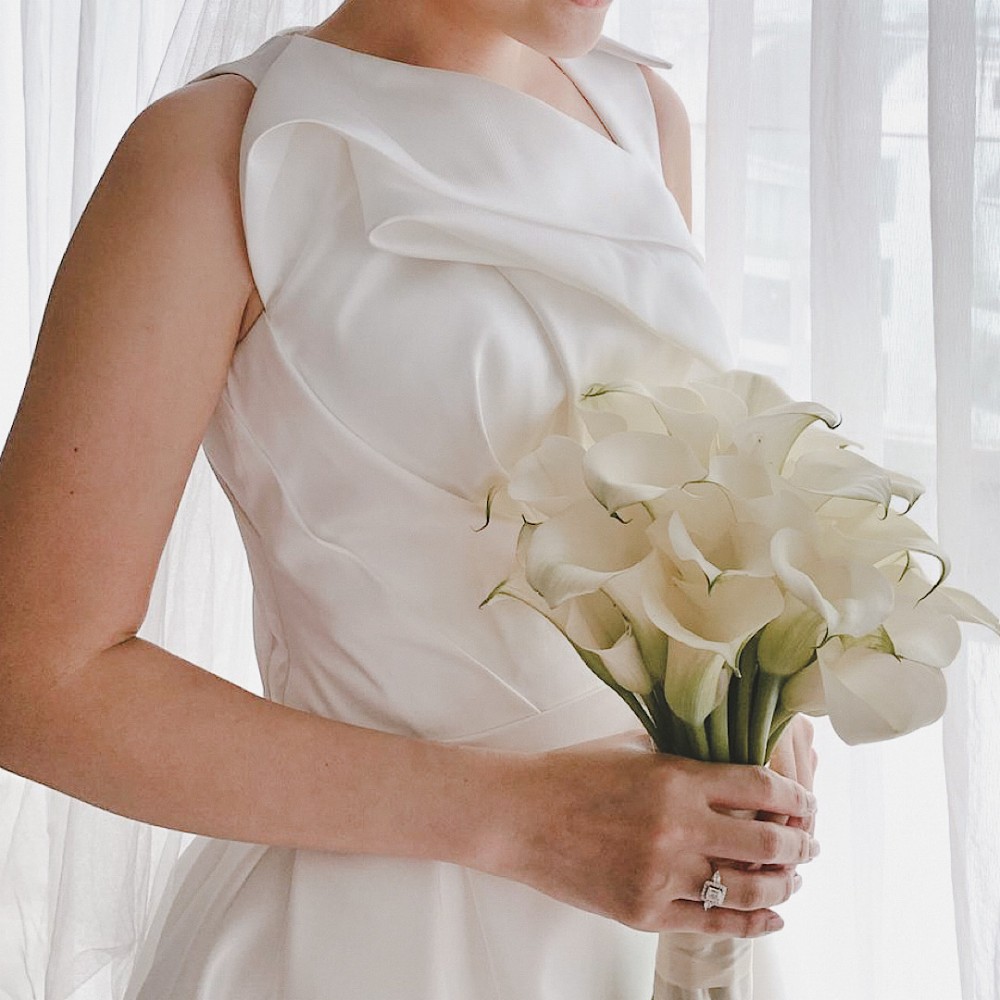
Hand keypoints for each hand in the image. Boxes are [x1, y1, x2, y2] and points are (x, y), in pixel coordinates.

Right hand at [486, 729, 818, 938]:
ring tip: (792, 881)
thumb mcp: (630, 747)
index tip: (806, 805)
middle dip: (801, 846)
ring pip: (749, 890)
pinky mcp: (645, 911)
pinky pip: (715, 925)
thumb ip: (681, 755)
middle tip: (810, 845)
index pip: (762, 788)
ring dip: (784, 886)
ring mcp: (662, 875)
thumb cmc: (571, 774)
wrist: (519, 815)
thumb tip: (726, 761)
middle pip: (768, 843)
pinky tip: (770, 918)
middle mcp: (677, 828)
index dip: (797, 799)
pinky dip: (752, 924)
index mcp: (675, 778)